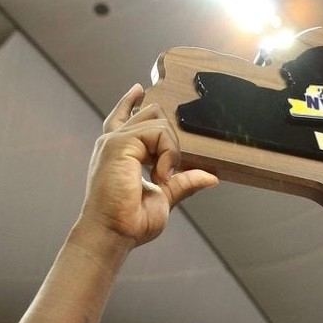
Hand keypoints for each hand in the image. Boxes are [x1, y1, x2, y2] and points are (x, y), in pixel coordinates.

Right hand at [78, 84, 217, 248]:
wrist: (112, 233)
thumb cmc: (130, 221)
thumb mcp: (163, 198)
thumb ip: (183, 182)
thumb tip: (210, 177)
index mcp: (118, 151)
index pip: (124, 116)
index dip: (131, 102)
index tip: (139, 89)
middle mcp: (114, 141)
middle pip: (150, 112)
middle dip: (170, 136)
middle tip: (169, 170)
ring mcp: (114, 140)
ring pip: (159, 120)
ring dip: (171, 149)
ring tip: (163, 176)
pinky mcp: (119, 143)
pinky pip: (157, 132)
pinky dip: (167, 153)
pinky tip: (161, 175)